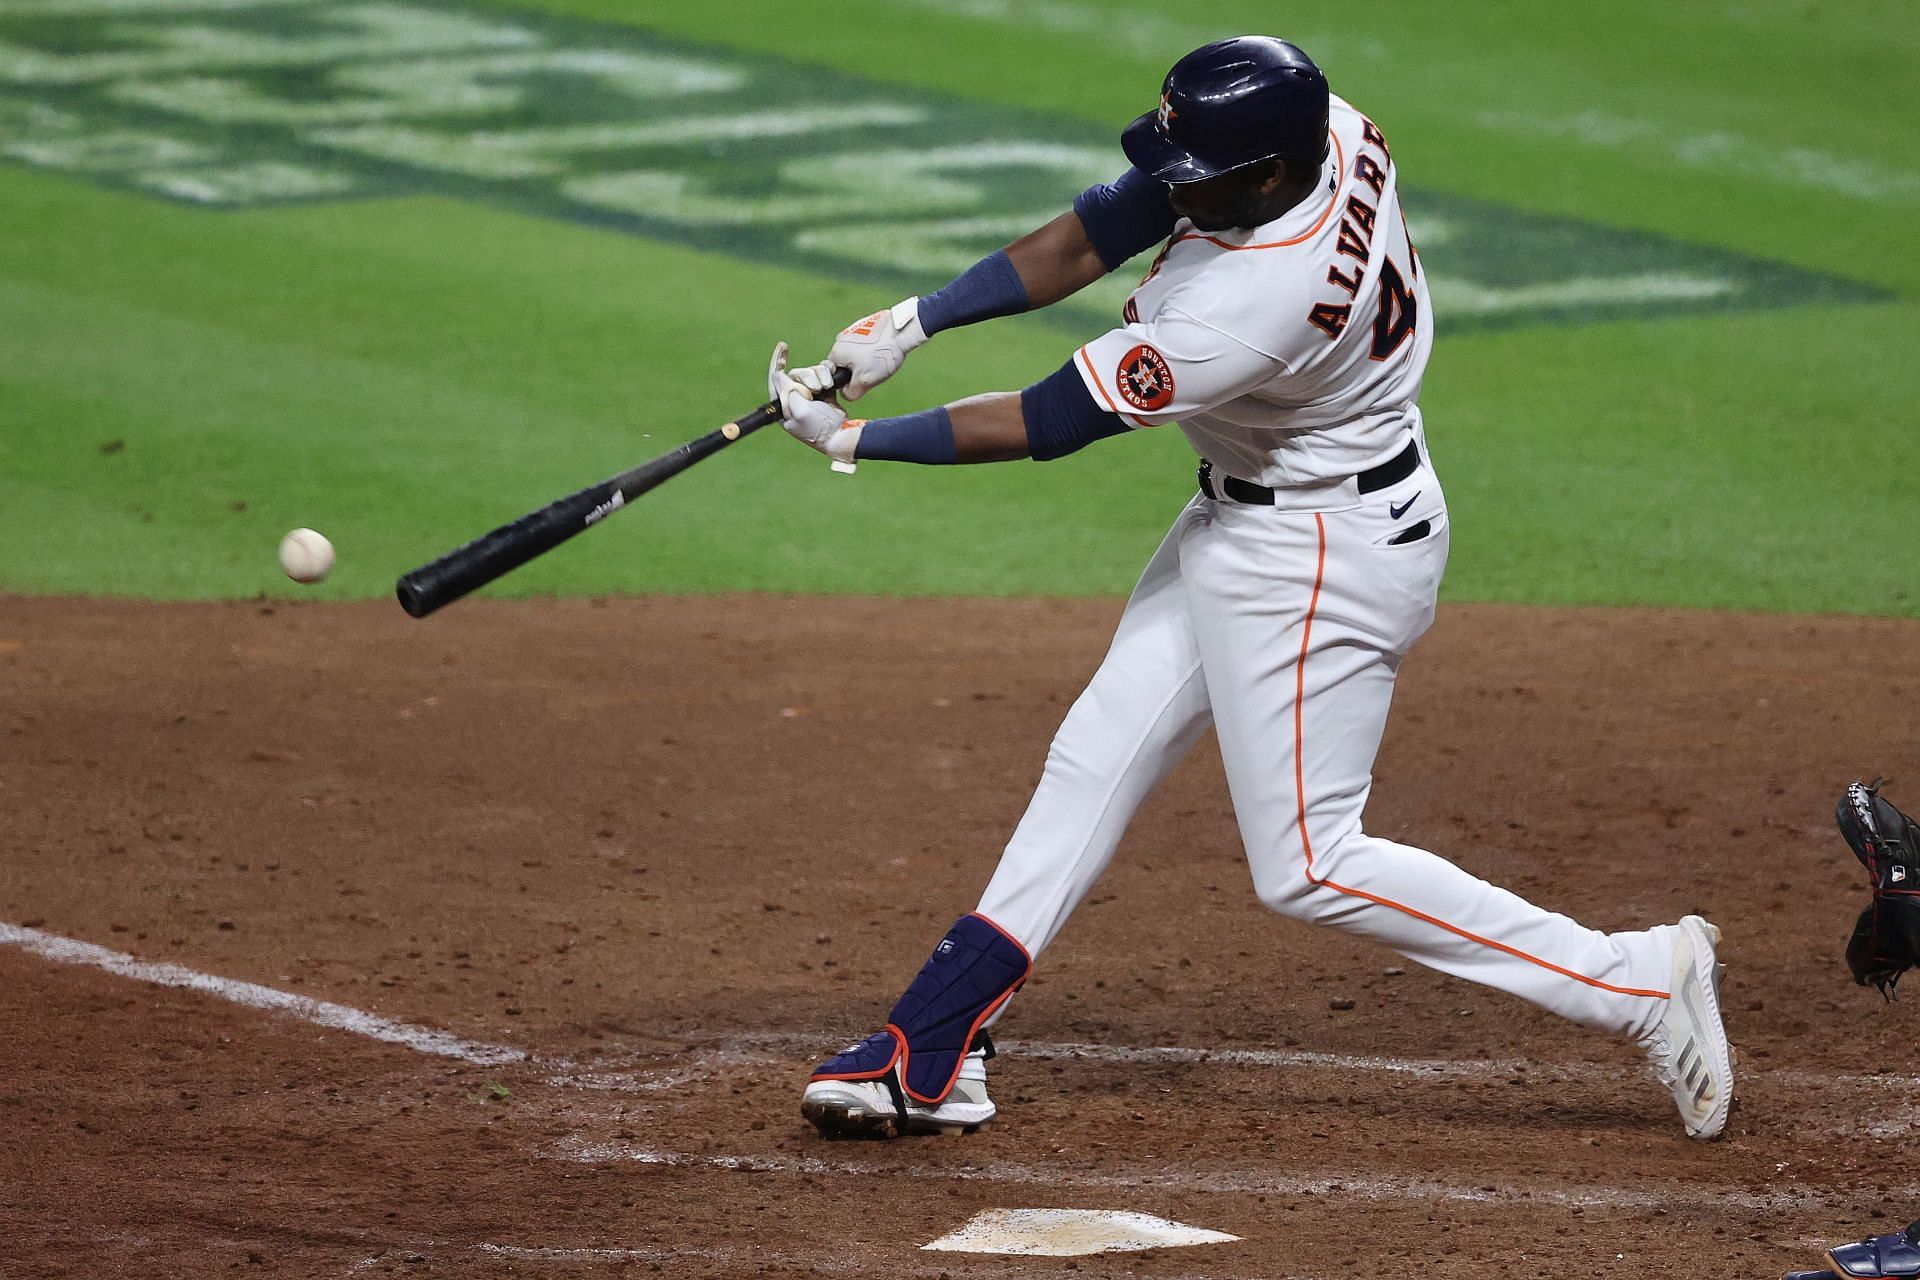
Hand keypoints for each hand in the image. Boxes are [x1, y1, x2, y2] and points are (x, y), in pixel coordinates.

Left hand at [768, 342, 861, 463]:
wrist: (841, 435)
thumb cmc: (819, 428)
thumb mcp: (799, 410)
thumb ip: (787, 391)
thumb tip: (778, 374)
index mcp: (783, 406)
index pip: (776, 379)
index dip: (778, 361)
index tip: (783, 346)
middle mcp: (794, 400)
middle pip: (795, 374)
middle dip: (807, 376)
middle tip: (815, 390)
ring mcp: (809, 396)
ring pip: (810, 373)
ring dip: (819, 376)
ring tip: (825, 388)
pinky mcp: (823, 393)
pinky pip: (822, 375)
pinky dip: (827, 375)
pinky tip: (831, 383)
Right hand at [827, 297, 927, 400]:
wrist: (900, 332)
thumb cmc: (881, 355)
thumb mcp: (864, 382)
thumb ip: (850, 392)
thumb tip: (846, 394)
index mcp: (836, 352)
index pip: (835, 373)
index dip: (848, 380)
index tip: (862, 379)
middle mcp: (840, 338)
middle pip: (846, 362)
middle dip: (858, 369)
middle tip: (873, 369)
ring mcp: (852, 329)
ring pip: (856, 352)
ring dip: (866, 357)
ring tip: (880, 358)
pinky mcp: (865, 324)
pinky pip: (865, 341)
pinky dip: (872, 346)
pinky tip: (883, 348)